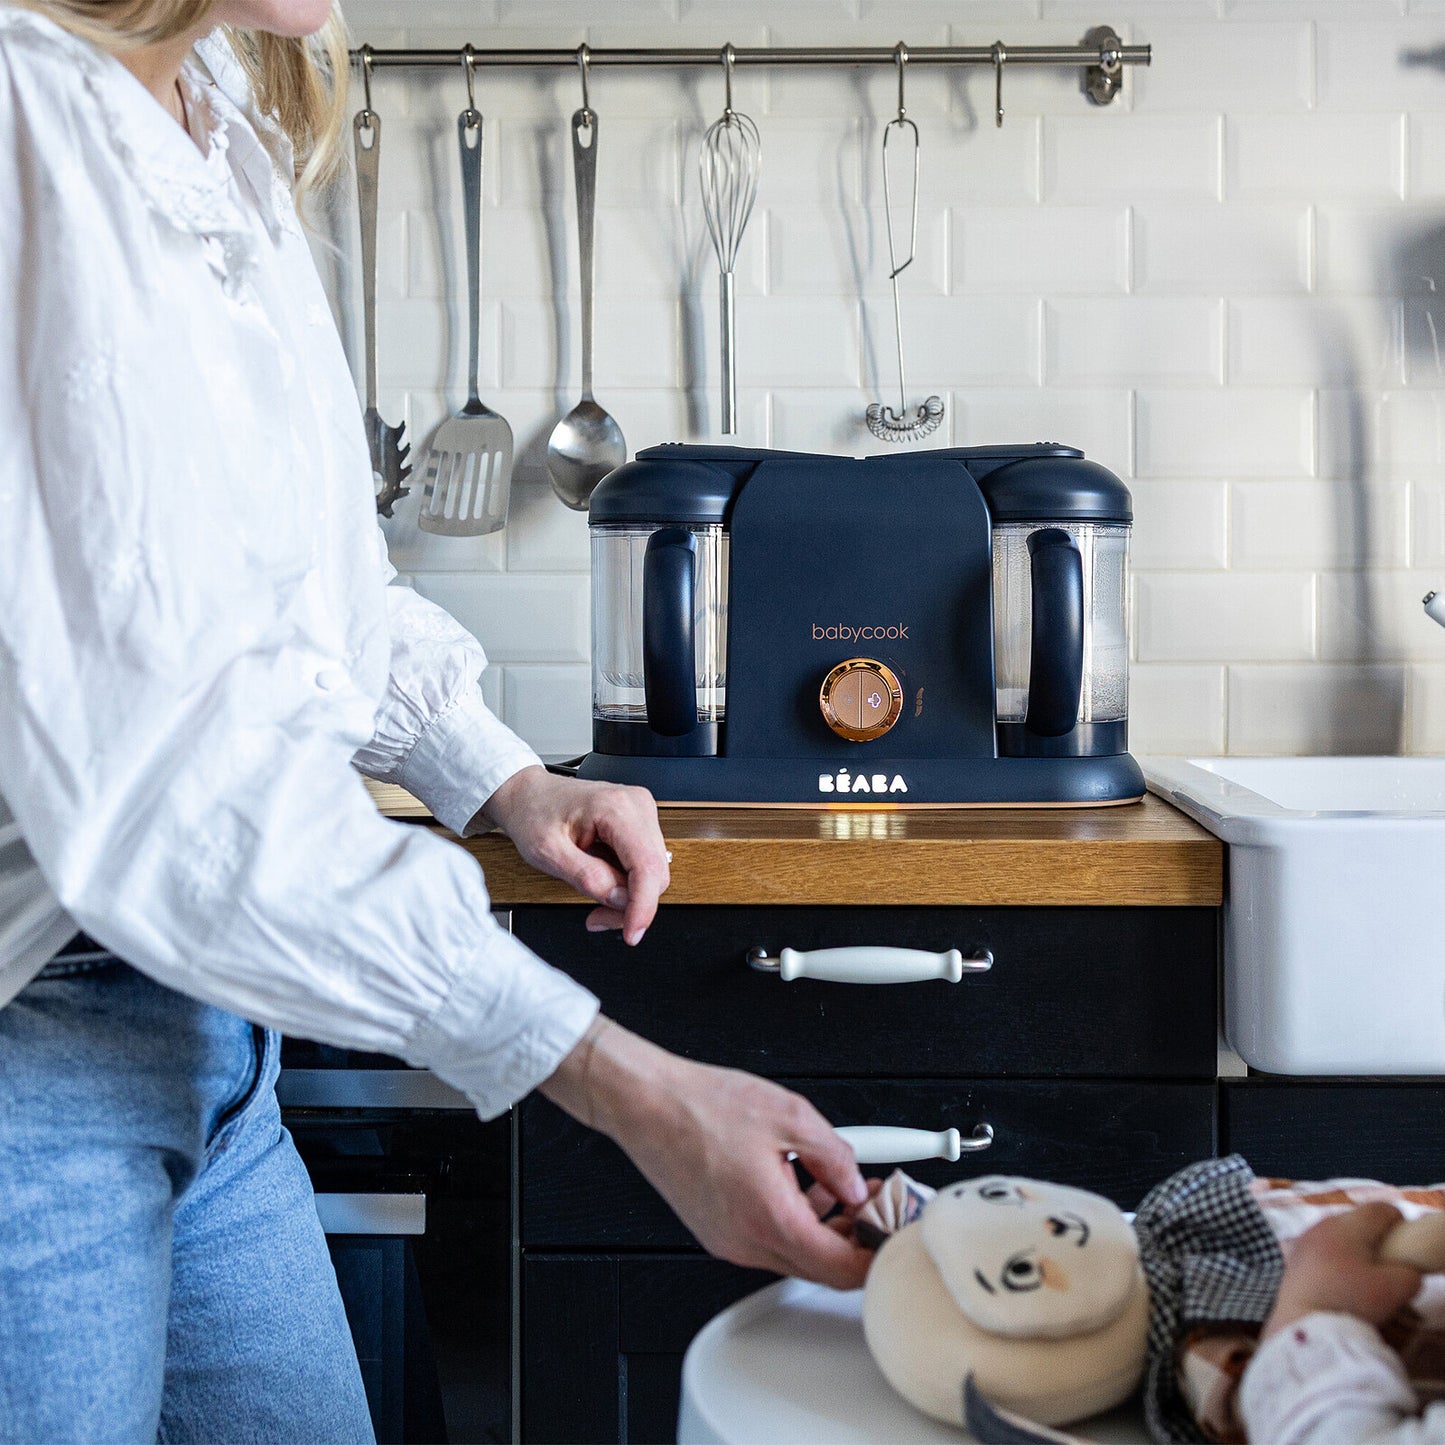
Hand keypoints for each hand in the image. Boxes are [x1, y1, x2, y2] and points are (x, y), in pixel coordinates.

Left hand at [480, 767, 668, 944]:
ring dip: (628, 896)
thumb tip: (619, 899)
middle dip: (630, 905)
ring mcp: (641, 813)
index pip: (648, 867)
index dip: (643, 907)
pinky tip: (604, 884)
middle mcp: (637, 806)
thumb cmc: (534, 813)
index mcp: (616, 808)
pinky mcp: (639, 823)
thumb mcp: (547, 852)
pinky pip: (645, 864)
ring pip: (654, 872)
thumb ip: (587, 877)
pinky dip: (627, 884)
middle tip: (597, 918)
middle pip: (656, 873)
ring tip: (596, 899)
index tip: (631, 933)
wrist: (529, 794)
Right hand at [541, 1018, 877, 1289]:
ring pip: (794, 1253)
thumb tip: (855, 1181)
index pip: (841, 1269)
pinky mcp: (716, 1230)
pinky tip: (803, 1183)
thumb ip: (836, 1156)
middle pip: (820, 1268)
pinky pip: (768, 1238)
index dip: (875, 1254)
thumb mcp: (790, 1116)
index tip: (892, 1232)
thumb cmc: (702, 1105)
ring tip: (842, 1185)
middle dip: (855, 1239)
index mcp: (769, 1219)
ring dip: (826, 1228)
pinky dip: (795, 1219)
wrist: (645, 1103)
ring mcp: (728, 1240)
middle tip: (876, 1203)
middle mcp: (746, 1242)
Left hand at [1263, 1203, 1423, 1338]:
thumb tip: (1405, 1269)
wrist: (1303, 1323)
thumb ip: (1409, 1274)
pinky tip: (1338, 1281)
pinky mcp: (1293, 1257)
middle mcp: (1322, 1224)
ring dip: (1353, 1248)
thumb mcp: (1394, 1290)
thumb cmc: (1350, 1300)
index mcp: (1348, 1226)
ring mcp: (1304, 1239)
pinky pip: (1321, 1248)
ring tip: (1362, 1275)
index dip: (1399, 1223)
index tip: (1405, 1244)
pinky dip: (1333, 1258)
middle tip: (1386, 1263)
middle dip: (1375, 1237)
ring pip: (1337, 1234)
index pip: (1380, 1209)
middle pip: (1357, 1220)